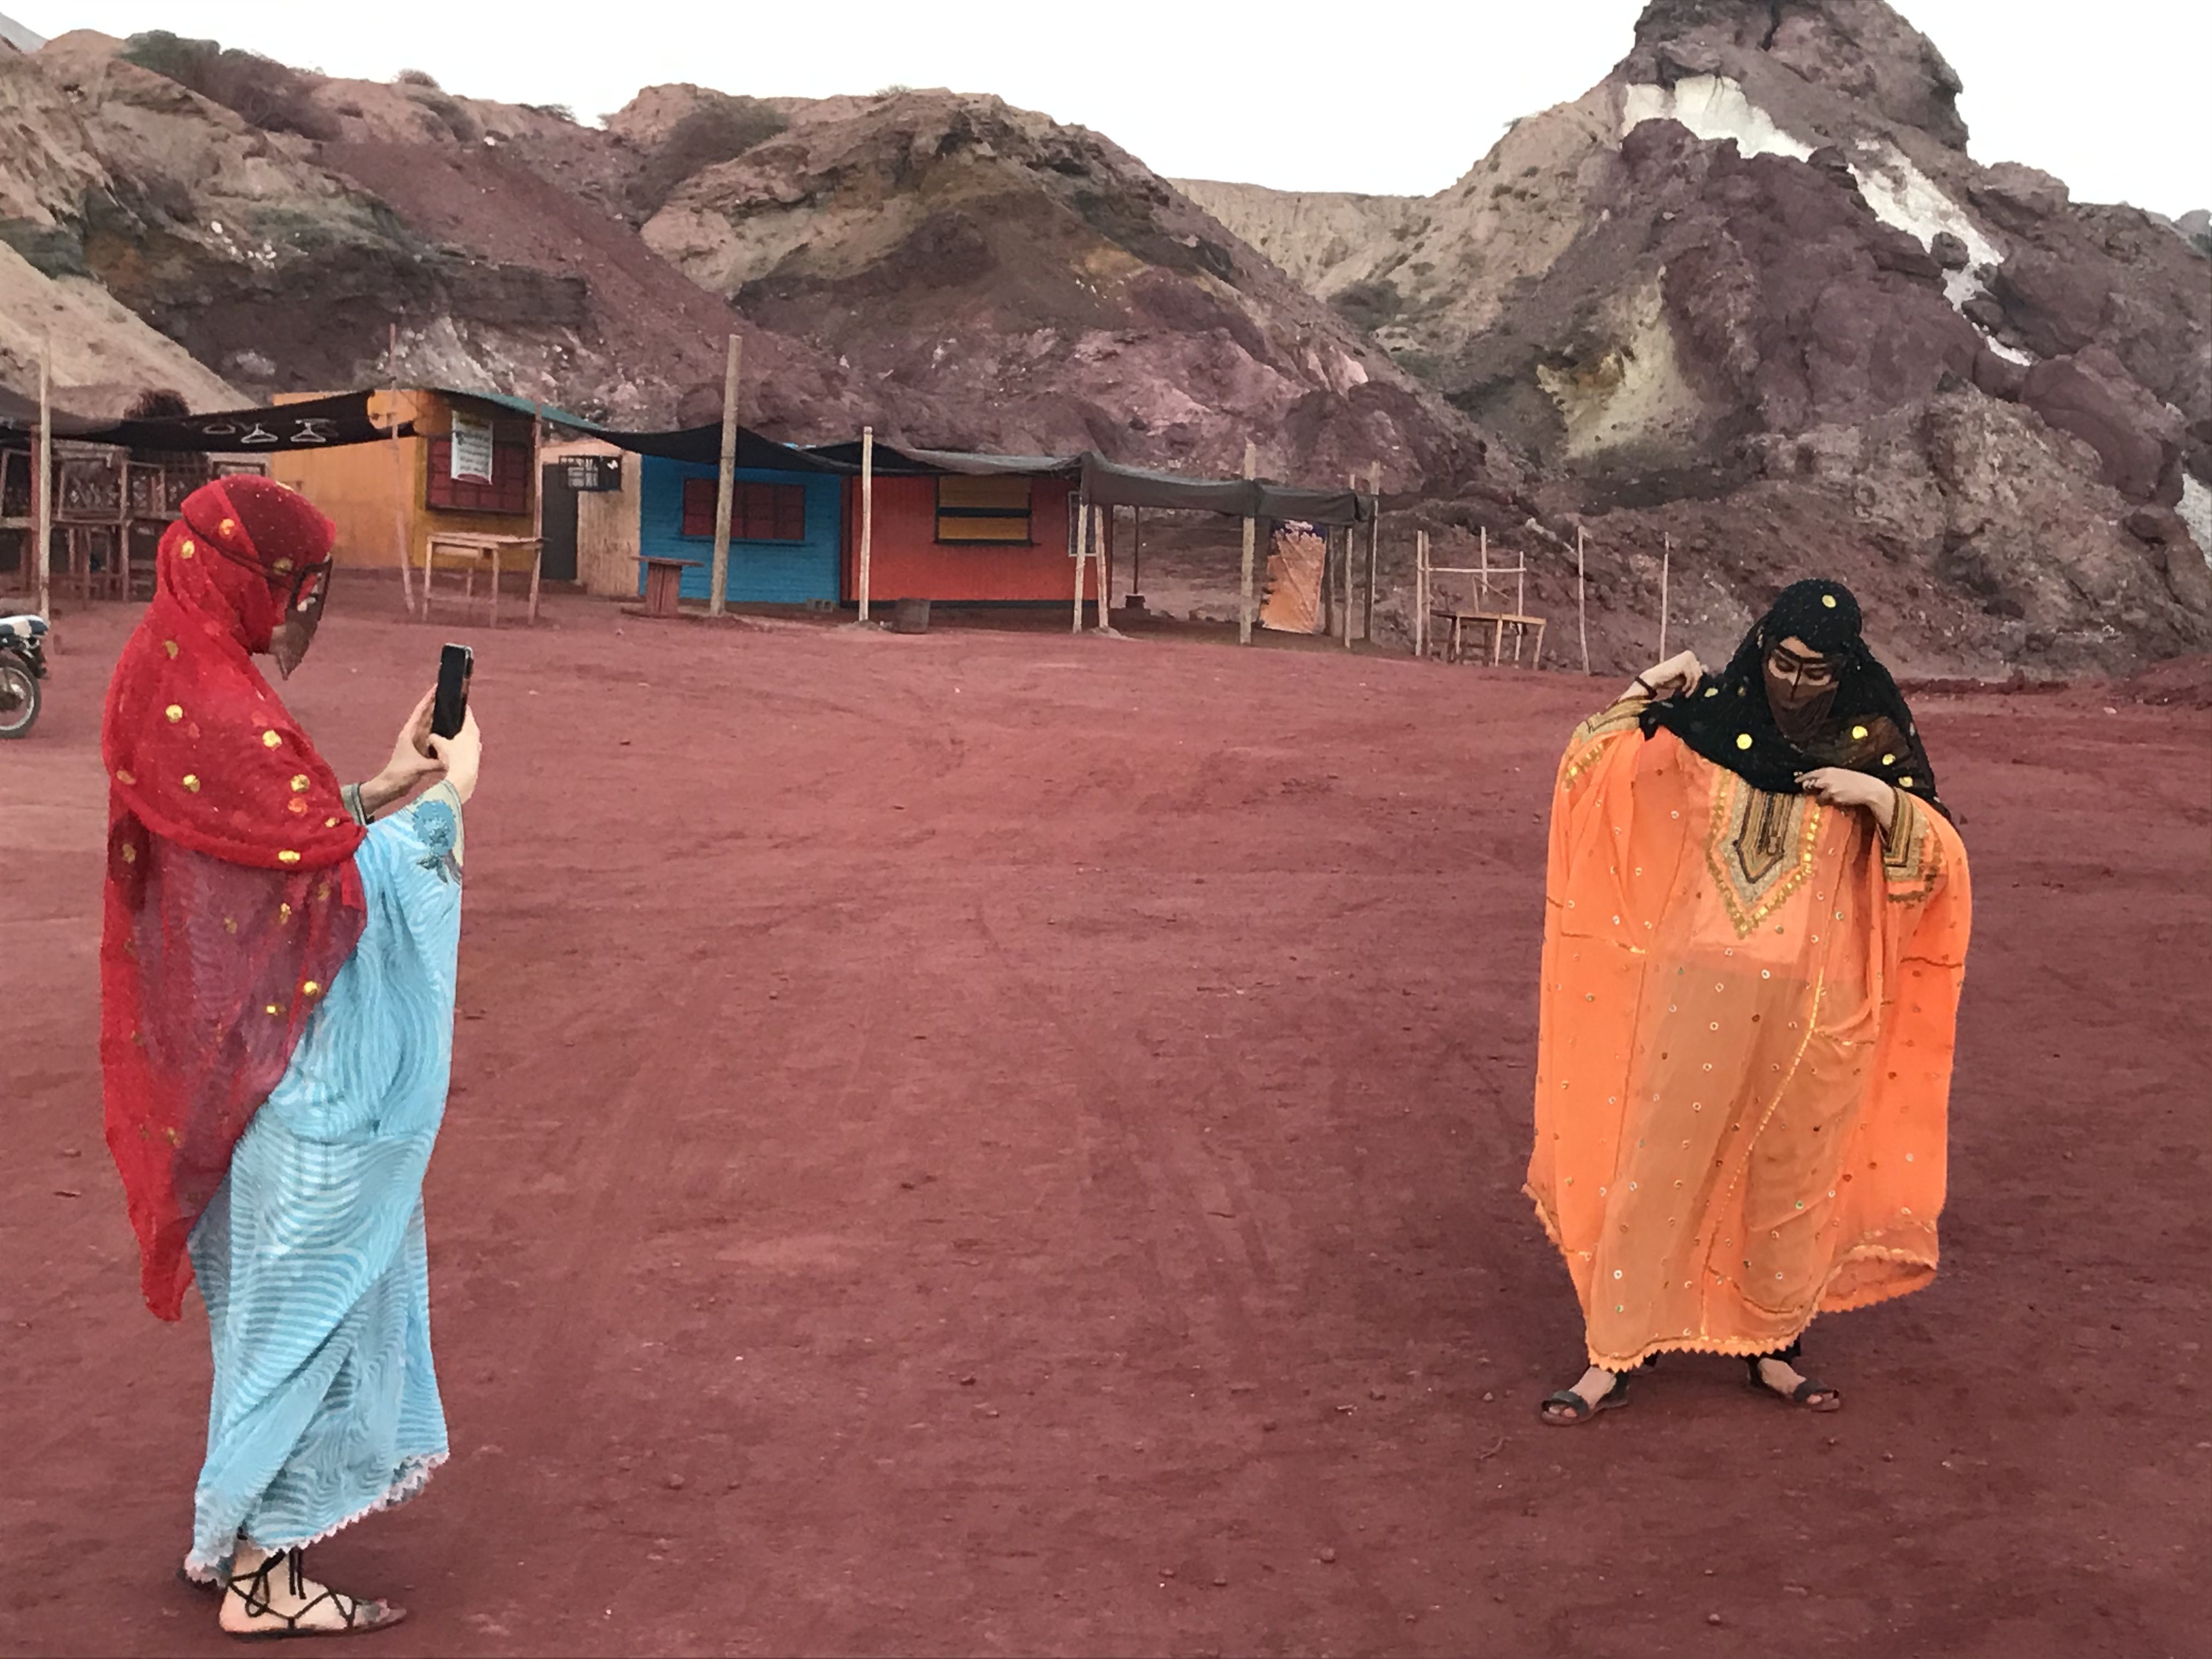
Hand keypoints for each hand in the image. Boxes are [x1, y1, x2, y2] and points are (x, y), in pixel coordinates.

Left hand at [357, 690, 441, 816]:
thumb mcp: (419, 767)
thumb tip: (452, 760)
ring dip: (441, 718)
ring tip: (454, 710)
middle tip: (451, 695)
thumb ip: (436, 763)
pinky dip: (442, 734)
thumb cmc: (400, 774)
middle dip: (437, 704)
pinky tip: (452, 733)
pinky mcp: (422, 752)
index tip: (437, 687)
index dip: (428, 699)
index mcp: (410, 733)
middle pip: (427, 716)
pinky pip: (435, 739)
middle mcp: (414, 735)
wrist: (391, 786)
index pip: (421, 711)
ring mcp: (418, 743)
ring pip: (432, 726)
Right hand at [428, 706, 481, 804]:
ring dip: (459, 737)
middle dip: (458, 723)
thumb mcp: (440, 745)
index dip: (461, 707)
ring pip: (467, 738)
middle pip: (468, 725)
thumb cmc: (454, 757)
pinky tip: (452, 751)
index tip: (455, 703)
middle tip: (448, 720)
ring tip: (448, 736)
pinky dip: (460, 747)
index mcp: (471, 728)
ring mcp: (477, 748)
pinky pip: (466, 748)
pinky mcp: (475, 758)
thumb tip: (430, 736)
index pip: (467, 712)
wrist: (464, 777)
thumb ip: (434, 738)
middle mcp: (477, 736)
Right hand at [1632, 650, 1704, 700]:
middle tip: (1687, 693)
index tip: (1690, 690)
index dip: (1696, 681)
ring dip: (1691, 687)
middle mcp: (1689, 654)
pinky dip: (1688, 686)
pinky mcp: (1684, 664)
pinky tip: (1681, 689)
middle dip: (1694, 685)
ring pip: (1697, 676)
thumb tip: (1706, 668)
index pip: (1700, 670)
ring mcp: (1687, 658)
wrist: (1654, 679)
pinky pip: (1692, 677)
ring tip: (1684, 693)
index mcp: (1689, 655)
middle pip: (1700, 673)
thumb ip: (1695, 673)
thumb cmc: (1668, 679)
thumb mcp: (1685, 677)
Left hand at [1797, 766, 1896, 832]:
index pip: (1811, 774)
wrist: (1869, 788)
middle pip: (1809, 785)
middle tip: (1812, 791)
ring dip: (1821, 798)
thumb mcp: (1841, 774)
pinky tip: (1840, 799)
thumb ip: (1828, 777)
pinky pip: (1826, 802)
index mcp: (1829, 770)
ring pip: (1817, 796)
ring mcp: (1829, 788)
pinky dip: (1830, 802)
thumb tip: (1816, 783)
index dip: (1802, 777)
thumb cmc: (1856, 781)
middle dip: (1809, 789)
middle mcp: (1826, 778)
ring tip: (1833, 796)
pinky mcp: (1833, 797)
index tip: (1796, 781)